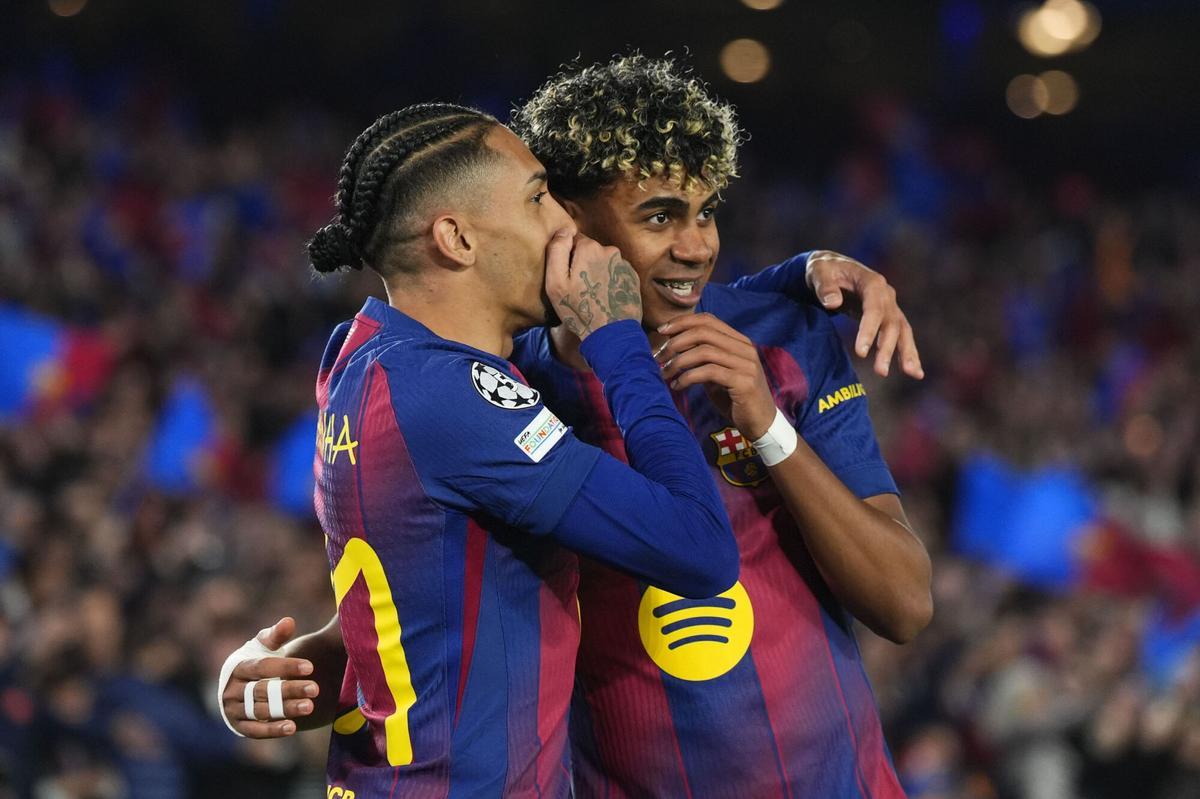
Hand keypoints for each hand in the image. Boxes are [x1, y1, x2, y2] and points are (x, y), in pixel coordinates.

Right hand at [219, 617, 318, 738]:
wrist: (238, 686)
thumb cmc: (256, 661)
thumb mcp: (263, 646)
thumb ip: (276, 636)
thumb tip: (289, 622)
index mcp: (238, 667)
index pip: (262, 667)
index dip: (286, 667)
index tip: (310, 667)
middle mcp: (232, 690)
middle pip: (262, 690)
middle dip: (290, 689)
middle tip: (315, 689)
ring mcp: (234, 709)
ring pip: (261, 710)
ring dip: (286, 709)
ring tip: (309, 706)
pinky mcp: (239, 726)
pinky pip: (255, 730)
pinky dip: (272, 730)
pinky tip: (292, 727)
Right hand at [545, 230, 641, 339]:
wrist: (611, 334)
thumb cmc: (579, 310)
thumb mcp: (556, 282)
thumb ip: (556, 251)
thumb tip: (563, 231)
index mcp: (590, 247)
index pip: (573, 240)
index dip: (567, 258)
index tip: (567, 276)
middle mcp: (610, 250)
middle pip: (589, 251)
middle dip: (582, 264)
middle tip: (578, 288)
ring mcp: (623, 264)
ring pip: (603, 262)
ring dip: (596, 273)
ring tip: (592, 294)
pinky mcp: (632, 278)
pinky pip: (614, 273)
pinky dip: (608, 281)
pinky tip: (604, 297)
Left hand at [657, 313, 776, 439]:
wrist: (761, 424)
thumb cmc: (735, 399)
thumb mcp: (717, 374)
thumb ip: (703, 358)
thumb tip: (672, 346)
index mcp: (739, 341)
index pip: (709, 320)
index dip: (683, 321)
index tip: (661, 331)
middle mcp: (745, 348)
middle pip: (704, 332)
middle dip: (676, 342)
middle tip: (658, 356)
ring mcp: (746, 364)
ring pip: (704, 351)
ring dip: (678, 361)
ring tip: (664, 373)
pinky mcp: (744, 382)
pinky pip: (709, 372)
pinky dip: (688, 377)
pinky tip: (677, 386)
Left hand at [805, 251, 923, 379]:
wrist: (833, 268)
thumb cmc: (824, 270)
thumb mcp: (818, 271)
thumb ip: (824, 286)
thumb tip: (832, 303)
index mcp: (871, 281)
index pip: (873, 308)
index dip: (869, 330)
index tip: (860, 352)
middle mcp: (886, 294)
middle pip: (891, 323)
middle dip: (886, 348)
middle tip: (880, 371)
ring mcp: (889, 306)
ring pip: (902, 330)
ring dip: (906, 352)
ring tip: (912, 374)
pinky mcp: (888, 317)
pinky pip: (901, 335)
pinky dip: (908, 352)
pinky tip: (915, 372)